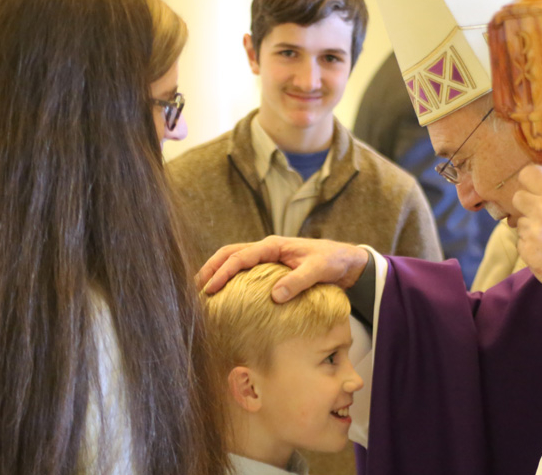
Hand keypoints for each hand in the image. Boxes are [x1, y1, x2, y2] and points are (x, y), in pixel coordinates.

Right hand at [197, 236, 369, 302]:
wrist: (346, 261)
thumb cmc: (333, 261)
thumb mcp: (318, 270)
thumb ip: (298, 281)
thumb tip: (275, 296)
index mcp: (273, 245)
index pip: (240, 256)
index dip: (223, 272)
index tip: (210, 289)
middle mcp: (266, 248)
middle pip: (229, 253)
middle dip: (210, 268)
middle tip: (195, 288)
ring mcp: (267, 257)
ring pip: (234, 259)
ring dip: (217, 271)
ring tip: (202, 290)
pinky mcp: (270, 267)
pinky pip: (244, 269)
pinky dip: (230, 278)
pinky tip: (225, 294)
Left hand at [512, 165, 541, 309]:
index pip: (528, 174)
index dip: (533, 179)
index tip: (538, 186)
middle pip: (518, 197)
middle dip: (530, 202)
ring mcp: (532, 234)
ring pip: (521, 222)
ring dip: (533, 226)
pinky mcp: (527, 254)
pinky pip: (523, 241)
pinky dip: (533, 244)